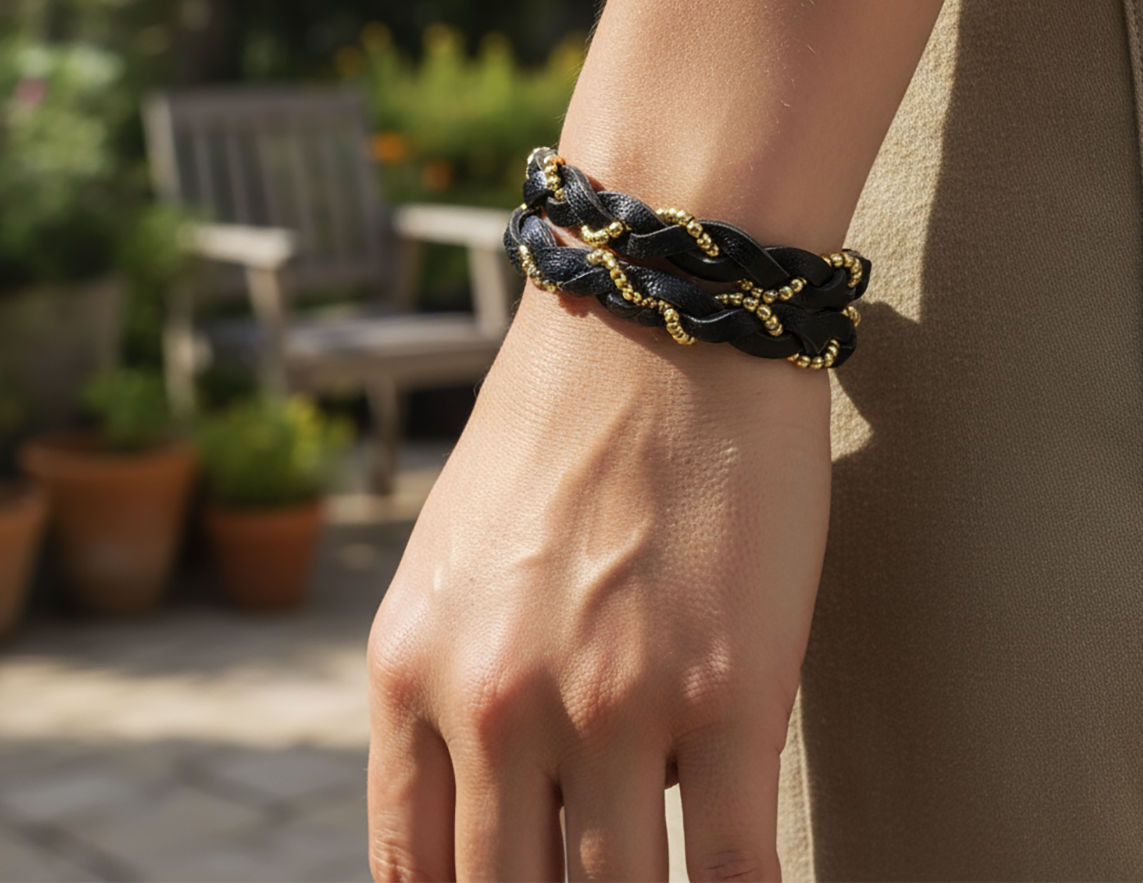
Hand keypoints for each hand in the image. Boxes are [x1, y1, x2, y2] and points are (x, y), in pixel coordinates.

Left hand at [367, 287, 831, 880]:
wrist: (660, 316)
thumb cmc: (563, 421)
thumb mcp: (457, 552)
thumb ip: (454, 677)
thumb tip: (500, 796)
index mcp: (411, 669)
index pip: (411, 876)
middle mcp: (494, 704)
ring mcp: (612, 707)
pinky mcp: (729, 696)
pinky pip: (731, 873)